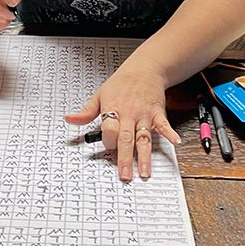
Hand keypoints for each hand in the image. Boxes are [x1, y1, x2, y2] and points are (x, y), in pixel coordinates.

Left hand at [65, 64, 179, 180]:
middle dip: (125, 158)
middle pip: (126, 138)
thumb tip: (69, 119)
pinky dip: (170, 134)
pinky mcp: (158, 113)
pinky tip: (175, 142)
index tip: (108, 148)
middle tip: (125, 176)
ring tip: (145, 172)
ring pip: (144, 138)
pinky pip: (164, 125)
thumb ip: (86, 112)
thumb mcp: (99, 94)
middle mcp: (129, 113)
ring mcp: (145, 114)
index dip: (108, 140)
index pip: (109, 129)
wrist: (144, 69)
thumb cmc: (121, 83)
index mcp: (113, 109)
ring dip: (145, 156)